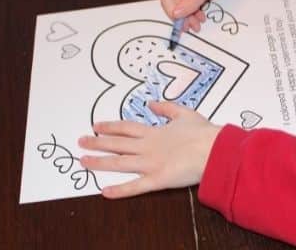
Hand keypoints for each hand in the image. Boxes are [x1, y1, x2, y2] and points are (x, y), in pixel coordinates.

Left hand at [78, 101, 221, 198]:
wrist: (214, 149)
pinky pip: (136, 186)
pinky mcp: (158, 179)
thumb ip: (166, 108)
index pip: (126, 128)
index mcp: (154, 132)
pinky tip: (105, 192)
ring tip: (83, 160)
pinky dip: (120, 191)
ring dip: (100, 162)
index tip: (96, 126)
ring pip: (119, 163)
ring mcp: (151, 163)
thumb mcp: (184, 113)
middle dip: (97, 142)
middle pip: (117, 144)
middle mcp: (148, 147)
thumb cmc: (203, 133)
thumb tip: (152, 103)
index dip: (110, 127)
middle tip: (81, 141)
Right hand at [156, 0, 236, 32]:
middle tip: (188, 25)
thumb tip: (176, 15)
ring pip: (172, 3)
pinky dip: (188, 13)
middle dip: (178, 12)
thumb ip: (191, 1)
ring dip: (184, 16)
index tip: (186, 1)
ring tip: (195, 25)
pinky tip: (196, 19)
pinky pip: (179, 4)